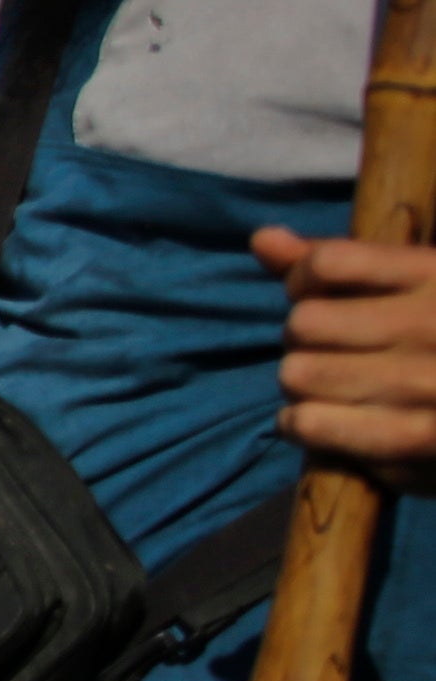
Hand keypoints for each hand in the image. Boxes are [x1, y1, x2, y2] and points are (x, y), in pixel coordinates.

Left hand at [263, 230, 435, 486]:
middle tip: (328, 350)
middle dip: (304, 338)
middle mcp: (433, 325)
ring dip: (302, 383)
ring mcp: (427, 384)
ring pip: (300, 374)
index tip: (315, 295)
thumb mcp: (422, 285)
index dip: (303, 279)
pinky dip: (299, 424)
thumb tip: (262, 240)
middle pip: (304, 323)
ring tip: (327, 386)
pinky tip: (314, 420)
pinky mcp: (417, 440)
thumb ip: (343, 262)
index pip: (328, 263)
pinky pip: (311, 422)